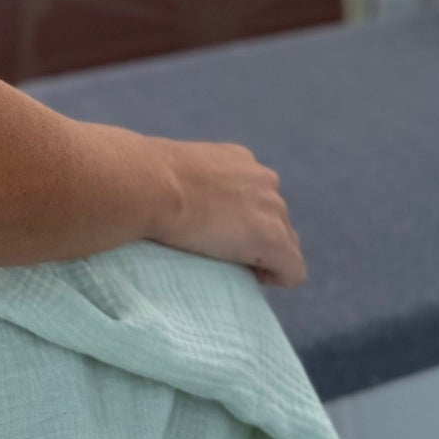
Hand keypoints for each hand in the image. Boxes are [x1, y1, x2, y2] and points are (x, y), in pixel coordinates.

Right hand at [154, 140, 306, 287]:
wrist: (151, 184)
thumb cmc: (146, 178)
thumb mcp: (170, 168)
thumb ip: (185, 179)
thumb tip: (171, 195)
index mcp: (239, 160)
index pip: (258, 194)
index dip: (243, 218)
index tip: (220, 232)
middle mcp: (263, 180)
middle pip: (278, 219)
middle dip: (259, 238)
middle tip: (226, 254)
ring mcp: (272, 209)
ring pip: (288, 243)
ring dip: (267, 256)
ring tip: (237, 267)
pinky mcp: (273, 240)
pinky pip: (293, 269)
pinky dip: (280, 277)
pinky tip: (257, 279)